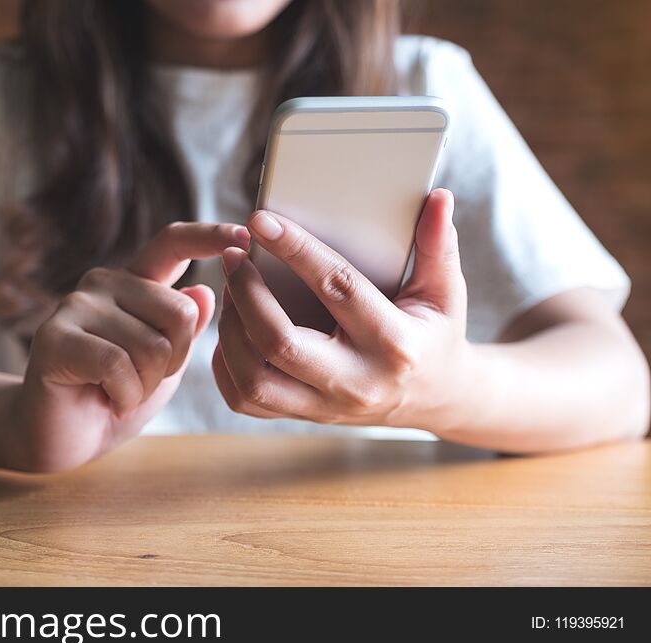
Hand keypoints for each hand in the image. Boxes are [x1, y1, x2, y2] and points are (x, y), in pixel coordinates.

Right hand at [5, 222, 250, 470]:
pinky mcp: (54, 336)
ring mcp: (75, 305)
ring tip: (119, 391)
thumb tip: (204, 292)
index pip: (172, 243)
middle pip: (181, 313)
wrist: (61, 439)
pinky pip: (119, 365)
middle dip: (175, 362)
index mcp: (134, 283)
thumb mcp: (164, 364)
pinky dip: (125, 396)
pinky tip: (106, 399)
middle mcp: (104, 283)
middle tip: (141, 380)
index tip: (244, 236)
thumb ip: (182, 331)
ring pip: (153, 346)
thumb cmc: (115, 397)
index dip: (209, 236)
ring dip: (146, 386)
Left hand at [214, 189, 470, 431]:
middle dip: (247, 295)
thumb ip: (438, 246)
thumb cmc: (434, 335)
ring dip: (230, 331)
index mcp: (393, 343)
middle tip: (234, 258)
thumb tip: (438, 198)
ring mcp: (326, 406)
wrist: (436, 399)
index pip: (337, 288)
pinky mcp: (305, 416)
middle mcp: (355, 381)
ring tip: (230, 291)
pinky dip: (226, 366)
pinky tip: (231, 330)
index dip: (296, 250)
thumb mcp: (445, 293)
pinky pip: (247, 400)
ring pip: (254, 379)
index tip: (262, 221)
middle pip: (280, 343)